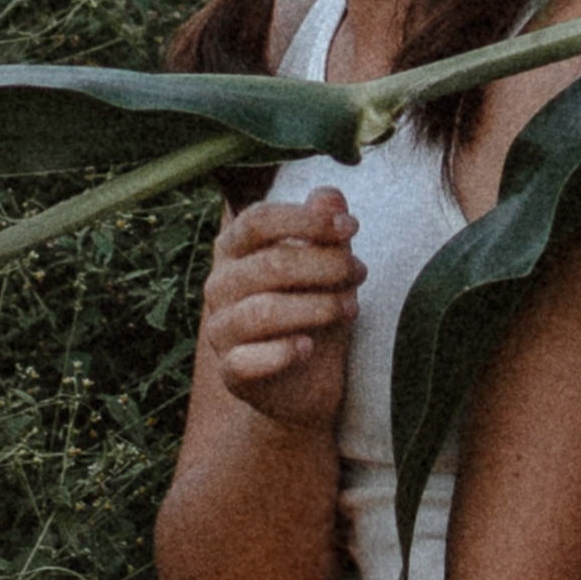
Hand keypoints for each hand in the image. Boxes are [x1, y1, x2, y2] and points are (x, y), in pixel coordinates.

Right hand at [200, 186, 361, 429]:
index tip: (351, 226)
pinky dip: (282, 352)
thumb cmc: (314, 312)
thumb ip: (325, 232)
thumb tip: (330, 196)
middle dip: (326, 265)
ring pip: (264, 309)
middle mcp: (220, 286)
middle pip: (271, 263)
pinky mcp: (231, 371)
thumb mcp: (328, 269)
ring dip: (318, 307)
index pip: (258, 220)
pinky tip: (308, 347)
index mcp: (235, 250)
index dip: (306, 220)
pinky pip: (247, 360)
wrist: (306, 383)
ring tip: (351, 308)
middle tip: (360, 272)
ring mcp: (221, 330)